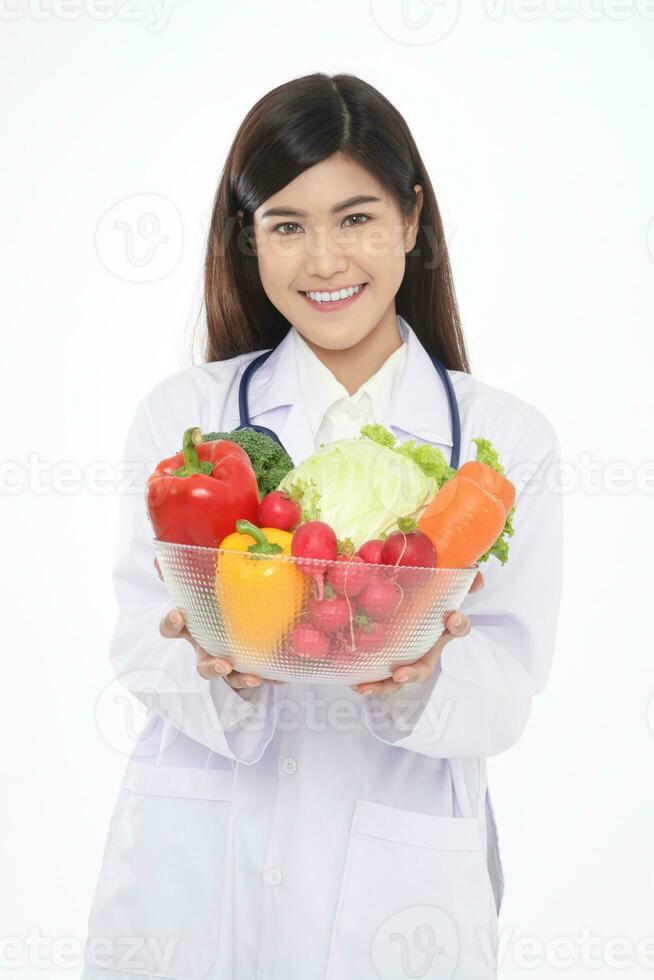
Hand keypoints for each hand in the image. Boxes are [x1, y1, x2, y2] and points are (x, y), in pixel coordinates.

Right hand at [155, 559, 283, 689]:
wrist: (245, 611)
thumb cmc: (220, 596)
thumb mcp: (208, 579)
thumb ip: (191, 566)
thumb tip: (164, 555)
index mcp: (194, 627)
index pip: (172, 629)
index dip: (171, 624)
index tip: (178, 615)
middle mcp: (208, 648)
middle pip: (202, 665)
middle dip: (210, 667)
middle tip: (223, 664)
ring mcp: (228, 661)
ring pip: (230, 678)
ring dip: (240, 679)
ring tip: (254, 677)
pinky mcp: (247, 668)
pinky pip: (256, 677)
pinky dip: (267, 677)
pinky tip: (280, 676)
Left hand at [350, 569, 484, 696]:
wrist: (411, 601)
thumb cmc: (426, 593)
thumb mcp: (439, 582)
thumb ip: (457, 575)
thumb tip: (477, 577)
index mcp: (442, 629)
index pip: (458, 628)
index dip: (458, 625)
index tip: (452, 618)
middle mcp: (426, 649)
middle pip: (424, 667)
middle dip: (413, 673)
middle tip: (399, 674)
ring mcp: (406, 658)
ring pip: (398, 677)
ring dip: (383, 686)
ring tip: (365, 687)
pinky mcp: (387, 661)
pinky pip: (380, 676)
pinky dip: (369, 682)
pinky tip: (353, 682)